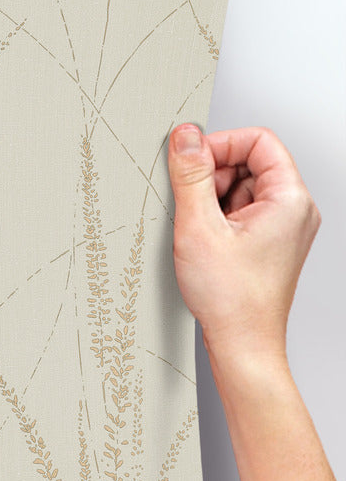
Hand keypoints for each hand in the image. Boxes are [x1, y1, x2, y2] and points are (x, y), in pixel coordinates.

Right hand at [167, 122, 321, 364]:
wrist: (242, 344)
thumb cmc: (231, 299)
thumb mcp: (199, 227)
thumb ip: (191, 176)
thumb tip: (185, 136)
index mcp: (289, 199)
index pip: (258, 141)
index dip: (220, 145)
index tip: (189, 160)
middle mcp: (294, 210)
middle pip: (250, 164)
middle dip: (213, 176)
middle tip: (190, 204)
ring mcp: (284, 229)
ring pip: (242, 190)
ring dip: (212, 202)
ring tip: (199, 233)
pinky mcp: (269, 245)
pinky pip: (242, 214)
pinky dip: (218, 221)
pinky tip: (204, 244)